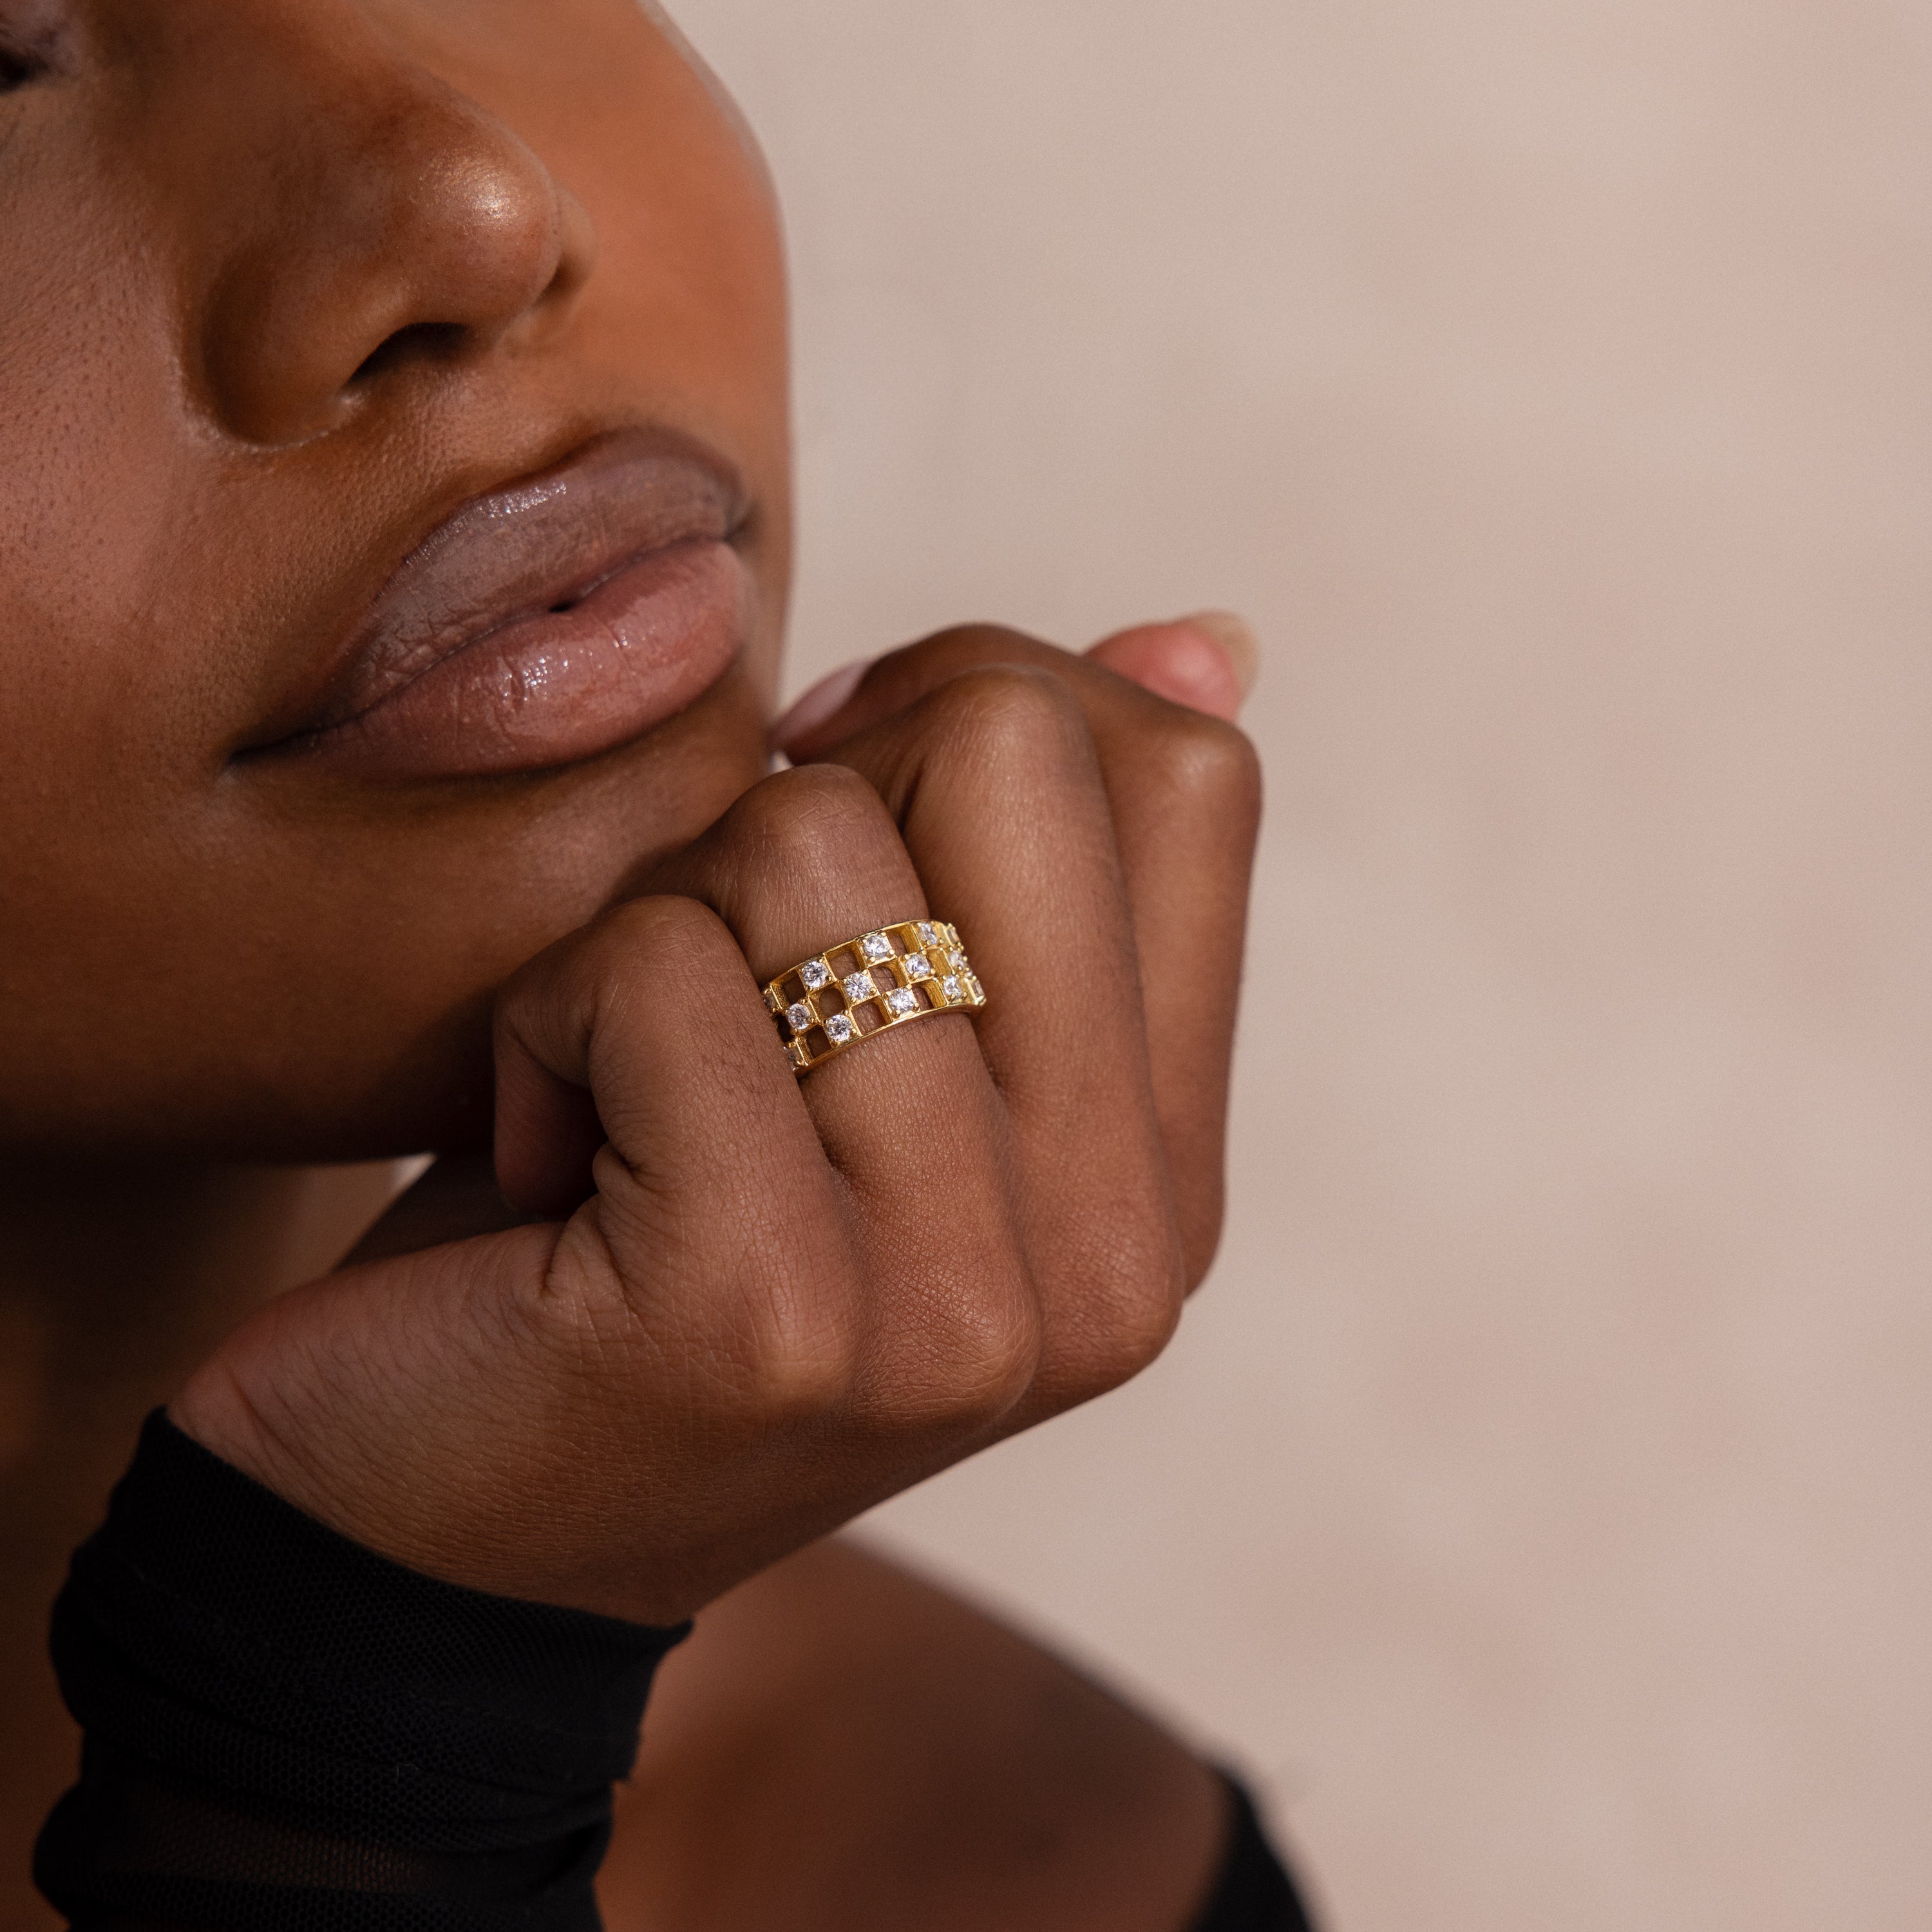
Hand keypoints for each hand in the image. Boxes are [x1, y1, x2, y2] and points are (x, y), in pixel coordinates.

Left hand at [174, 619, 1260, 1625]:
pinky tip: (551, 1170)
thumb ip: (1052, 870)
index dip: (972, 712)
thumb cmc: (667, 1238)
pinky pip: (651, 967)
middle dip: (814, 786)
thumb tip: (1205, 642)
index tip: (838, 822)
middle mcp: (1115, 1252)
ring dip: (653, 923)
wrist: (460, 1546)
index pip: (1188, 775)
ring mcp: (962, 1300)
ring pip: (802, 845)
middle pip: (1018, 752)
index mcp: (1166, 1179)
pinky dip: (544, 1020)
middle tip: (726, 962)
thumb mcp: (890, 1053)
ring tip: (630, 1094)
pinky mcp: (768, 1311)